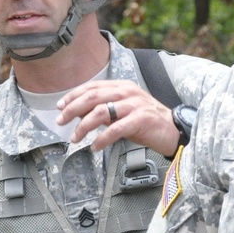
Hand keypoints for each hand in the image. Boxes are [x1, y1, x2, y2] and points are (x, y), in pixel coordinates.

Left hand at [57, 79, 180, 155]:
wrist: (173, 130)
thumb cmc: (147, 122)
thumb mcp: (123, 111)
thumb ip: (105, 109)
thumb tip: (80, 114)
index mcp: (122, 86)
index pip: (92, 87)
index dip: (73, 96)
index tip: (60, 106)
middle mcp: (127, 92)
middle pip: (92, 97)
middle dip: (72, 109)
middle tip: (62, 121)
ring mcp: (134, 105)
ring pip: (100, 112)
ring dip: (83, 126)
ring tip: (75, 138)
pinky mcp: (141, 119)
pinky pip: (115, 129)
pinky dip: (101, 139)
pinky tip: (95, 146)